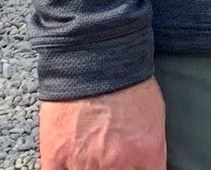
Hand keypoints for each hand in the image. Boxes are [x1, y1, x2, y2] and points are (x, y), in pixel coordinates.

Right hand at [39, 78, 163, 168]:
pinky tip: (70, 162)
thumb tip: (145, 165)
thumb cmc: (127, 79)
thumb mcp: (154, 117)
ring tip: (91, 154)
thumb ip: (150, 152)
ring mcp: (84, 162)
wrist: (95, 53)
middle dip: (115, 169)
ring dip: (89, 168)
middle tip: (111, 160)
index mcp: (146, 153)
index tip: (134, 166)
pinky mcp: (56, 156)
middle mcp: (117, 164)